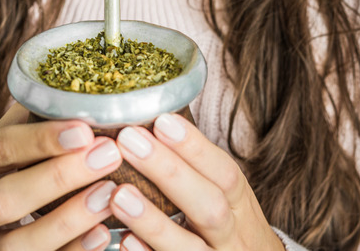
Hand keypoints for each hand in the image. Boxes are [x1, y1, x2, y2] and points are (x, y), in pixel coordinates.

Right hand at [0, 103, 123, 250]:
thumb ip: (29, 120)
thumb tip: (87, 92)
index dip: (40, 141)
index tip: (85, 129)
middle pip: (0, 200)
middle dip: (58, 179)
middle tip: (107, 156)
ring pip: (14, 245)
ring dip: (67, 221)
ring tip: (110, 195)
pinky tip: (102, 234)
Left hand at [109, 113, 284, 250]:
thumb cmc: (229, 229)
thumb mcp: (225, 198)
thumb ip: (195, 171)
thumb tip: (151, 122)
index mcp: (240, 205)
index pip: (225, 173)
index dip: (196, 148)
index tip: (162, 120)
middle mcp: (234, 236)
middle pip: (209, 206)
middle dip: (170, 173)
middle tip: (130, 140)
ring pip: (190, 248)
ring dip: (154, 222)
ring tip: (119, 194)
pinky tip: (126, 242)